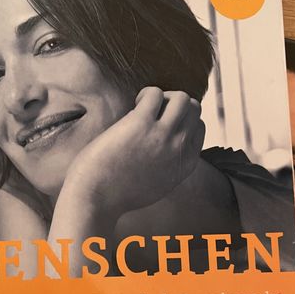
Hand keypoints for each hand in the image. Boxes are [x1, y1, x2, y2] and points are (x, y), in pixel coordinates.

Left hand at [62, 87, 204, 220]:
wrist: (95, 199)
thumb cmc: (118, 193)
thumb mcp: (158, 185)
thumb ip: (170, 166)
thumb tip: (168, 147)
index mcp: (185, 164)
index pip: (199, 128)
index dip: (182, 120)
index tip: (162, 122)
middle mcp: (179, 149)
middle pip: (193, 110)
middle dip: (175, 104)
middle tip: (153, 112)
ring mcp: (162, 135)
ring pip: (182, 99)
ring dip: (165, 96)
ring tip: (145, 107)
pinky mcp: (141, 124)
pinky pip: (155, 94)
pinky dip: (146, 94)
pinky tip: (133, 106)